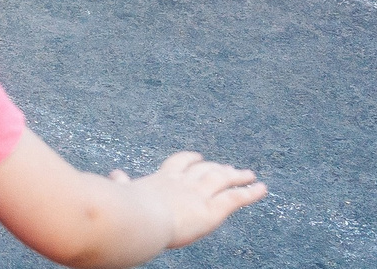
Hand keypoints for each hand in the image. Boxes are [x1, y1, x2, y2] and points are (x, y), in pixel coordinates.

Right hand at [120, 151, 266, 247]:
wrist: (137, 219)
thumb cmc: (124, 210)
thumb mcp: (122, 193)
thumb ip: (121, 183)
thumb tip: (115, 174)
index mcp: (161, 179)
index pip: (178, 164)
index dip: (190, 159)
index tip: (198, 157)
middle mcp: (183, 183)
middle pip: (205, 170)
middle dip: (218, 168)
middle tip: (230, 167)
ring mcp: (198, 194)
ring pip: (223, 180)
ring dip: (238, 176)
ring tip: (250, 174)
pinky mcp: (211, 209)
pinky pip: (236, 198)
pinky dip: (250, 192)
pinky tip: (262, 188)